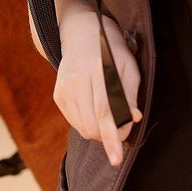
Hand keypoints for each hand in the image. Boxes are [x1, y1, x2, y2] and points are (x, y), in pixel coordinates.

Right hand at [54, 0, 142, 166]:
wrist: (80, 32)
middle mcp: (76, 80)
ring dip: (98, 132)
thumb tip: (133, 119)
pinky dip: (87, 124)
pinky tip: (95, 110)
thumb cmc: (111, 48)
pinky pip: (74, 122)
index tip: (117, 158)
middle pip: (92, 124)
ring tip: (110, 117)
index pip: (105, 112)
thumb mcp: (128, 64)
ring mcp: (64, 88)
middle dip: (109, 136)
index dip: (112, 137)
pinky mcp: (58, 94)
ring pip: (82, 127)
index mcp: (96, 70)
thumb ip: (130, 92)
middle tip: (122, 129)